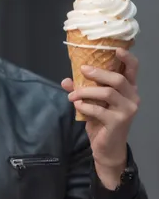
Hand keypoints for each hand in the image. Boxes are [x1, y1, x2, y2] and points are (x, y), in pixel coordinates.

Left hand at [61, 48, 139, 188]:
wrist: (107, 149)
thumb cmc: (102, 123)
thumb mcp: (92, 104)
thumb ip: (82, 91)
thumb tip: (66, 80)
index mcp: (129, 89)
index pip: (133, 69)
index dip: (126, 58)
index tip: (115, 49)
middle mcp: (132, 97)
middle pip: (118, 79)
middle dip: (98, 73)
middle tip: (82, 70)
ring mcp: (128, 110)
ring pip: (107, 93)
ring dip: (86, 92)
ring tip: (72, 95)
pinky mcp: (119, 122)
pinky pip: (99, 110)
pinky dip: (85, 106)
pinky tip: (77, 106)